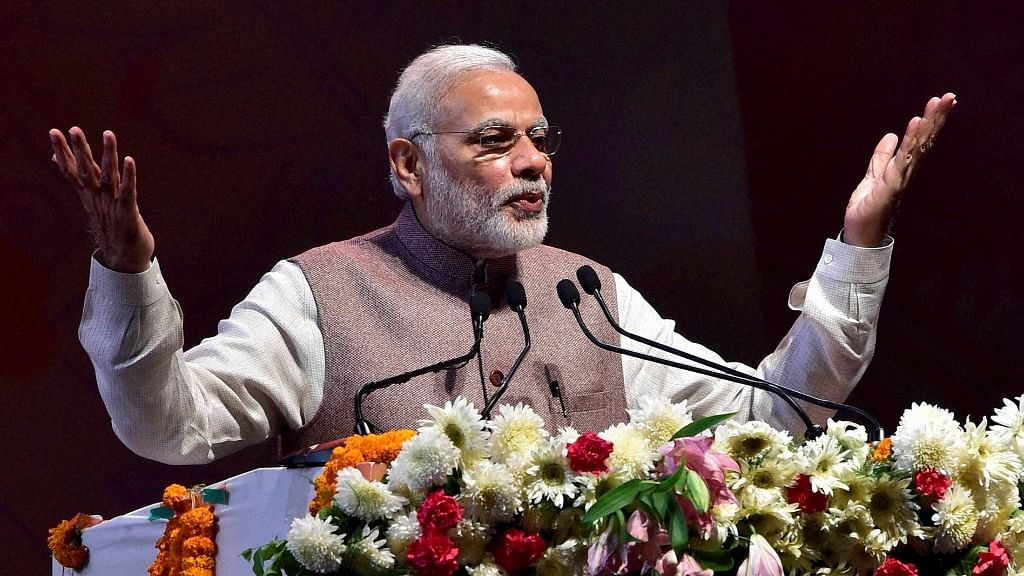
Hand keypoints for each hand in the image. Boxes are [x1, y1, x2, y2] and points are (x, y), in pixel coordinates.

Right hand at [50, 127, 153, 272]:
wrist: (124, 259)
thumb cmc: (111, 227)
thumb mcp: (94, 204)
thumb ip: (82, 184)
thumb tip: (61, 168)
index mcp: (90, 195)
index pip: (73, 170)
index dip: (63, 152)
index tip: (54, 132)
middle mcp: (98, 199)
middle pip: (86, 171)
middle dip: (79, 150)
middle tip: (72, 129)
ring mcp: (112, 206)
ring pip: (109, 177)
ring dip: (108, 155)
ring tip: (108, 133)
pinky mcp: (128, 213)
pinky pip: (128, 192)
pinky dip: (128, 176)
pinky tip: (130, 160)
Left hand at [843, 93, 956, 246]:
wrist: (859, 234)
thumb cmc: (868, 209)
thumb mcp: (872, 177)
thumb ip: (881, 158)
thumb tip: (891, 136)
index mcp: (903, 169)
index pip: (921, 141)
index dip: (932, 121)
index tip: (942, 102)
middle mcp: (907, 172)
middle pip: (925, 141)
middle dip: (937, 118)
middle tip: (948, 97)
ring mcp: (900, 179)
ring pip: (918, 147)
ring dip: (927, 125)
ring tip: (935, 104)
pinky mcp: (890, 186)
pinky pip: (902, 161)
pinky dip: (910, 142)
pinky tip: (915, 125)